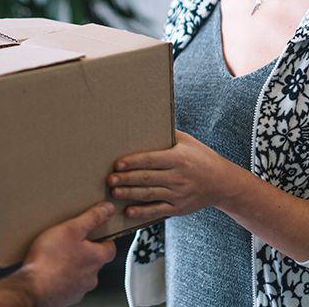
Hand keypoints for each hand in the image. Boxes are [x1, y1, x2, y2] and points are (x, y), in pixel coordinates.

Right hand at [23, 202, 115, 306]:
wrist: (33, 288)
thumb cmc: (50, 259)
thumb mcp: (71, 229)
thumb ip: (91, 218)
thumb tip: (107, 210)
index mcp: (96, 258)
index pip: (110, 248)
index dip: (105, 238)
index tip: (99, 232)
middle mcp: (91, 277)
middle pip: (95, 261)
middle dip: (86, 251)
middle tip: (73, 241)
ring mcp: (78, 289)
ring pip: (82, 273)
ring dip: (73, 264)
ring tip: (57, 254)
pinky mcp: (65, 297)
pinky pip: (68, 283)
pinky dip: (62, 276)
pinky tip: (50, 268)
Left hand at [106, 131, 232, 218]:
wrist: (223, 183)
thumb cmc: (201, 157)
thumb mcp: (188, 141)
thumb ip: (169, 133)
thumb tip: (146, 120)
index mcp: (178, 158)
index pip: (151, 160)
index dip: (133, 162)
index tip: (118, 164)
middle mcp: (178, 177)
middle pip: (147, 178)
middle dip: (126, 179)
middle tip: (109, 179)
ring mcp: (178, 194)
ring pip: (149, 194)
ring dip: (130, 194)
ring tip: (114, 192)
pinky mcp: (179, 208)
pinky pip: (158, 210)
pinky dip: (143, 212)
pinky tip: (129, 210)